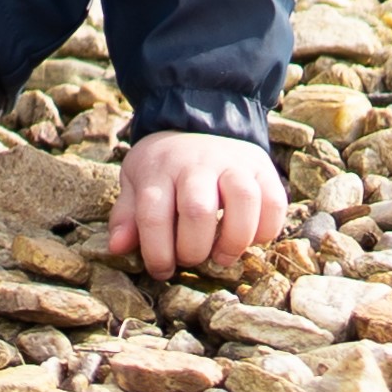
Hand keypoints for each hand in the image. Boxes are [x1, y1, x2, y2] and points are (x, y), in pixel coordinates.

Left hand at [103, 131, 287, 278]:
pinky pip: (274, 201)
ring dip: (234, 240)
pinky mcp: (263, 167)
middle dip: (193, 248)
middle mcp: (197, 163)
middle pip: (197, 210)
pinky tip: (250, 239)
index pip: (153, 215)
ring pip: (243, 200)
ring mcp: (233, 162)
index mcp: (159, 168)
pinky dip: (266, 229)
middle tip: (192, 259)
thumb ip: (127, 215)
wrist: (201, 120)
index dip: (157, 253)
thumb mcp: (136, 181)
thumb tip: (117, 248)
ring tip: (222, 256)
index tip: (162, 270)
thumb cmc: (165, 165)